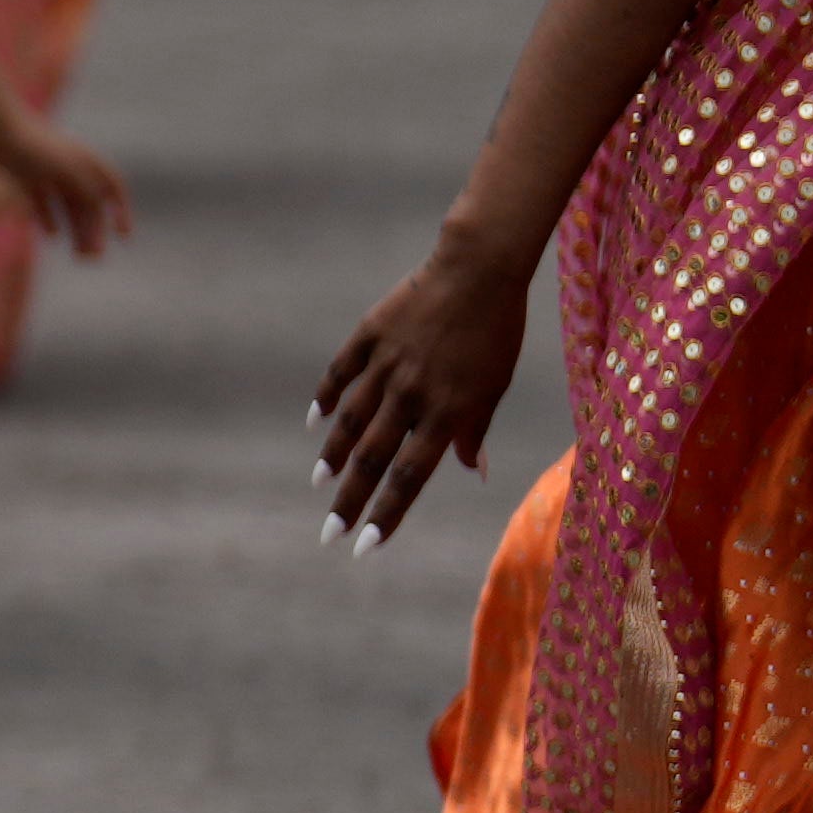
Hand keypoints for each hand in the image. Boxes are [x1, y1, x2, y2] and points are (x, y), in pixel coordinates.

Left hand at [0, 114, 136, 256]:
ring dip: (75, 229)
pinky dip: (48, 218)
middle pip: (88, 203)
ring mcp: (45, 171)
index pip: (112, 188)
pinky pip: (41, 201)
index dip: (120, 211)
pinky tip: (50, 236)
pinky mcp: (22, 175)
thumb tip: (100, 207)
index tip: (123, 237)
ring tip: (78, 254)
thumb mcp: (64, 168)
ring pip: (67, 205)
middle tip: (91, 258)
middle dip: (94, 230)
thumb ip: (86, 187)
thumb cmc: (31, 145)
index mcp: (84, 161)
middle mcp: (68, 166)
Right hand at [311, 227, 531, 543]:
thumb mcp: (494, 385)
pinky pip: (341, 371)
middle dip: (350, 501)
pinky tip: (315, 420)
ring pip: (351, 419)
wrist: (478, 267)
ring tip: (320, 483)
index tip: (365, 546)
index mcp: (447, 410)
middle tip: (327, 534)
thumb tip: (474, 471)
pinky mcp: (370, 334)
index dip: (387, 514)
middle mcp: (411, 393)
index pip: (410, 475)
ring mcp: (386, 363)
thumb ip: (476, 429)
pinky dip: (326, 397)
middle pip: (372, 458)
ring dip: (334, 455)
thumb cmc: (497, 330)